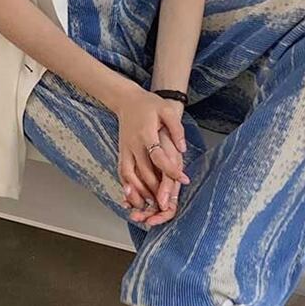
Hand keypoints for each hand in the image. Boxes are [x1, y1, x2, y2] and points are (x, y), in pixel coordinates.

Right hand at [114, 88, 189, 213]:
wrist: (125, 99)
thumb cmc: (149, 104)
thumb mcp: (166, 110)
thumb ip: (176, 128)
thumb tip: (182, 149)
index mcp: (145, 134)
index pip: (158, 156)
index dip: (171, 169)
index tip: (183, 179)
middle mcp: (133, 144)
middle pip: (144, 171)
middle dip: (155, 189)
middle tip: (167, 203)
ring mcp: (125, 150)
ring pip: (129, 176)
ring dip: (139, 192)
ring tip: (150, 205)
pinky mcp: (121, 153)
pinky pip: (122, 173)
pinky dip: (128, 187)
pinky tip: (135, 198)